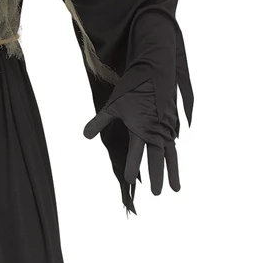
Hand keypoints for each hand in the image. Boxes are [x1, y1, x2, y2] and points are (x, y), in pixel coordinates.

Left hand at [84, 75, 179, 195]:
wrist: (156, 69)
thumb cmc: (133, 86)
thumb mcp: (113, 104)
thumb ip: (100, 122)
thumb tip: (85, 136)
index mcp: (140, 128)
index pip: (135, 154)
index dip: (131, 168)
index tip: (127, 180)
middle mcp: (156, 130)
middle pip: (157, 158)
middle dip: (157, 176)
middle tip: (157, 193)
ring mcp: (166, 127)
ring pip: (171, 154)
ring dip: (173, 171)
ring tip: (176, 189)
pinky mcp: (172, 122)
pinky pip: (174, 142)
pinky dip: (174, 155)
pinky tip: (174, 163)